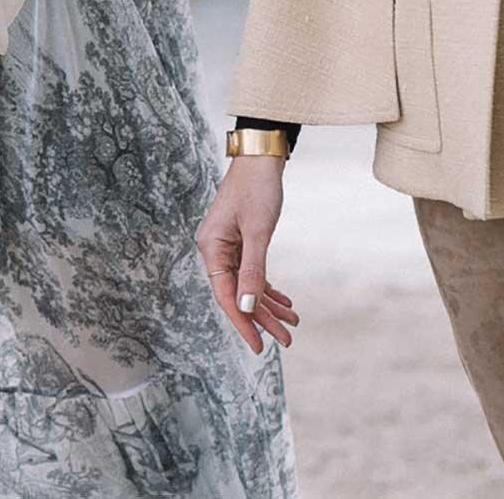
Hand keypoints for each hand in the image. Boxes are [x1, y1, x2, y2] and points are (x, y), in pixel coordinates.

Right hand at [195, 155, 299, 353]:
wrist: (261, 157)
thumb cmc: (257, 188)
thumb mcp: (258, 231)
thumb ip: (252, 270)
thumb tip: (246, 306)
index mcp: (211, 249)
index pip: (226, 296)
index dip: (243, 323)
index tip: (260, 346)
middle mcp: (215, 250)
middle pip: (238, 294)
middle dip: (262, 318)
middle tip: (286, 340)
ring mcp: (228, 246)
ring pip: (247, 285)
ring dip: (268, 305)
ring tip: (291, 323)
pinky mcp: (240, 241)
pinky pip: (253, 272)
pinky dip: (267, 287)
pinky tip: (284, 301)